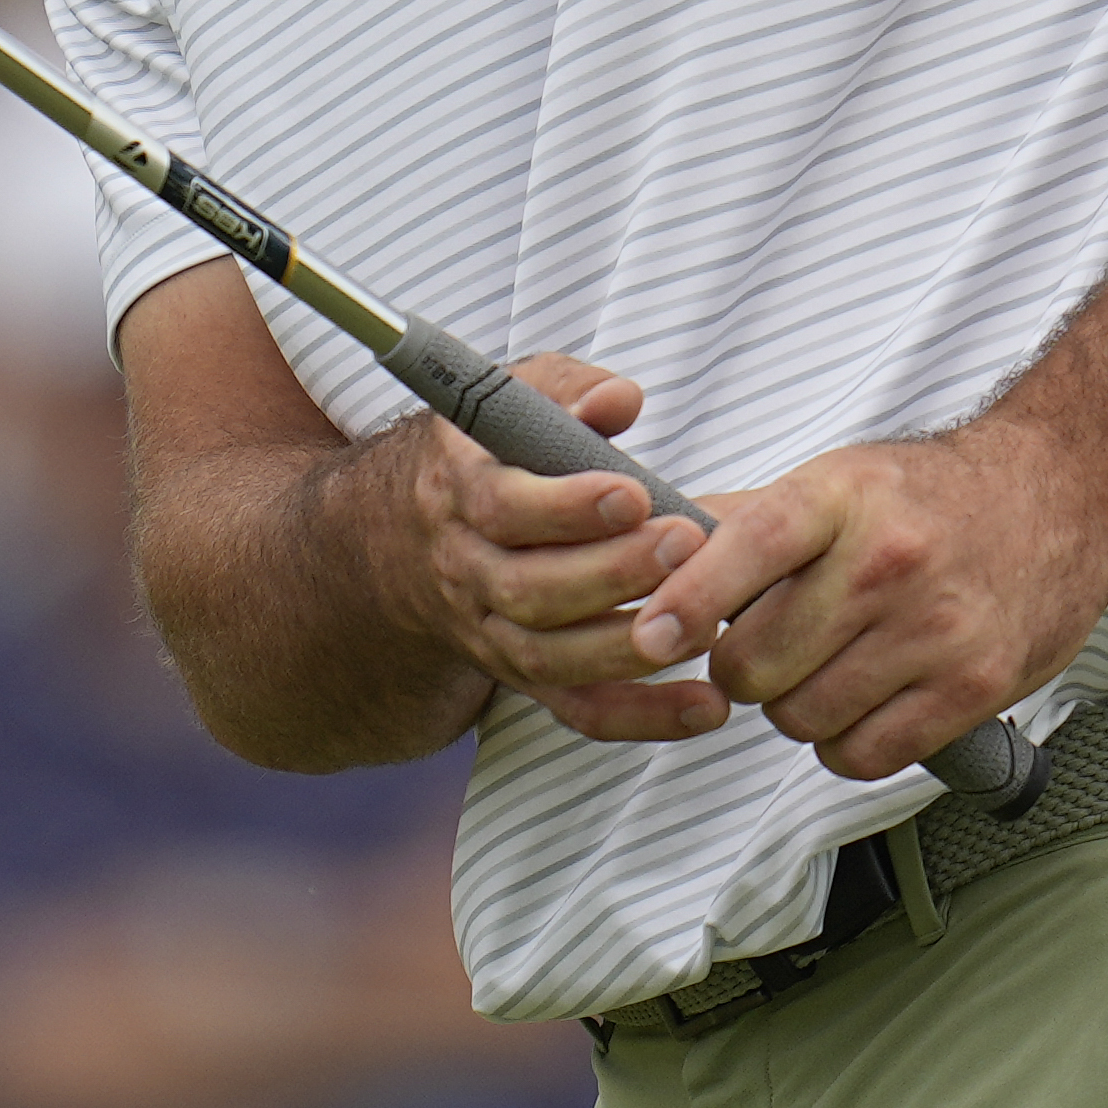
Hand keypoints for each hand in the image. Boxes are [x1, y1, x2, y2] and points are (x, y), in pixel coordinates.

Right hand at [397, 356, 729, 745]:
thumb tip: (620, 399)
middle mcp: (467, 572)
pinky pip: (579, 708)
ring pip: (550, 657)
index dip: (567, 507)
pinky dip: (642, 716)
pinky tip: (707, 706)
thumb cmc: (481, 458)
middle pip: (530, 590)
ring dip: (627, 647)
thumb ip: (563, 391)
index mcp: (458, 493)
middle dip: (612, 574)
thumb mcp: (503, 402)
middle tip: (684, 544)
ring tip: (702, 623)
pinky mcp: (525, 676)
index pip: (502, 507)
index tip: (634, 494)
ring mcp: (492, 632)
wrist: (400, 542)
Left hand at [626, 416, 1107, 782]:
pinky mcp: (972, 688)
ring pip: (801, 717)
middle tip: (766, 648)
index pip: (749, 547)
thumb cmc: (931, 496)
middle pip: (757, 662)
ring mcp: (934, 630)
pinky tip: (862, 703)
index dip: (689, 599)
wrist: (1062, 496)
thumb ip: (743, 521)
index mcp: (842, 497)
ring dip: (795, 708)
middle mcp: (888, 562)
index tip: (652, 637)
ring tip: (825, 668)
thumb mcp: (838, 479)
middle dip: (742, 669)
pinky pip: (861, 755)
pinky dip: (844, 743)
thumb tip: (646, 549)